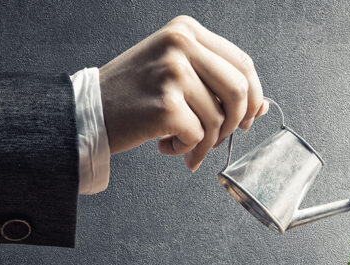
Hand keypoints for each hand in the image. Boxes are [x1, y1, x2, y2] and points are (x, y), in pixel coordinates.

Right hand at [99, 15, 266, 169]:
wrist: (87, 110)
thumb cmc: (132, 93)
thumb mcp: (175, 72)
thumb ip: (215, 82)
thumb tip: (262, 107)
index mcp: (186, 30)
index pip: (242, 63)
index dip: (252, 96)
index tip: (244, 118)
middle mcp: (181, 44)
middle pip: (239, 90)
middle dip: (234, 122)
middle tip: (216, 138)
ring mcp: (173, 73)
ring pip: (219, 119)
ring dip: (206, 142)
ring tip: (183, 144)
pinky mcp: (166, 104)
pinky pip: (198, 136)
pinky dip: (186, 150)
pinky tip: (166, 145)